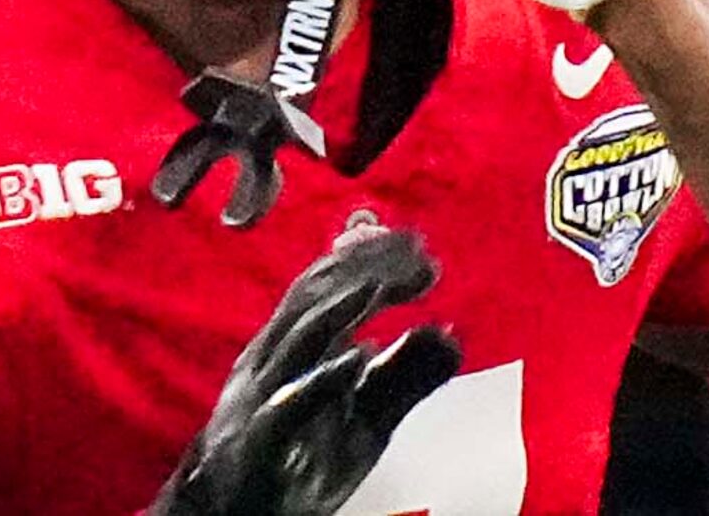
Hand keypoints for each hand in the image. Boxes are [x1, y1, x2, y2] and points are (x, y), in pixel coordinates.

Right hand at [150, 227, 461, 515]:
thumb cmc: (300, 464)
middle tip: (417, 252)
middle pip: (313, 298)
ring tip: (384, 283)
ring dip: (342, 305)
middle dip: (364, 267)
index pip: (325, 287)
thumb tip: (449, 334)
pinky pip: (287, 406)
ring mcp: (260, 401)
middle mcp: (269, 364)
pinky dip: (321, 377)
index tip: (419, 245)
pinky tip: (359, 357)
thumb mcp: (365, 418)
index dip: (369, 258)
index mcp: (289, 350)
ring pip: (296, 339)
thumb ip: (404, 375)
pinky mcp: (259, 444)